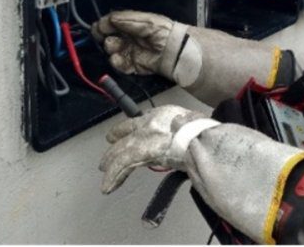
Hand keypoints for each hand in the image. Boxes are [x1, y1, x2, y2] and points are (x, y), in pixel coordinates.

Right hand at [91, 11, 187, 77]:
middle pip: (107, 38)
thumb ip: (124, 19)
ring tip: (118, 49)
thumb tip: (107, 20)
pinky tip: (120, 59)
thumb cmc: (161, 31)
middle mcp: (127, 38)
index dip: (102, 26)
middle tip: (109, 39)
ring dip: (112, 51)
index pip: (109, 24)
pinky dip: (118, 63)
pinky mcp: (132, 64)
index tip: (98, 29)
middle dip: (106, 39)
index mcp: (129, 24)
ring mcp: (129, 51)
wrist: (173, 49)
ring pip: (111, 52)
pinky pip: (119, 65)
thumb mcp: (143, 21)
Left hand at [99, 105, 216, 193]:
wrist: (198, 134)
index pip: (134, 123)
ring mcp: (142, 139)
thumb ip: (175, 127)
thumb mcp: (186, 120)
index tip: (114, 136)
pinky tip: (107, 187)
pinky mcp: (140, 154)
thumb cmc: (199, 129)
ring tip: (104, 178)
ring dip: (111, 166)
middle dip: (113, 151)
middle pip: (124, 139)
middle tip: (105, 161)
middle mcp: (146, 127)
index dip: (122, 131)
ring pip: (120, 153)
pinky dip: (114, 177)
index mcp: (157, 116)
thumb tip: (176, 134)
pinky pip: (123, 166)